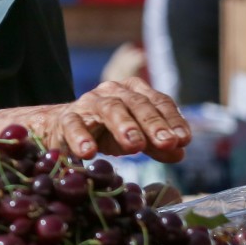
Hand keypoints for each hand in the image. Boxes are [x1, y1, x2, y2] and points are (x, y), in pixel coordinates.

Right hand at [0, 78, 191, 162]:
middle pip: (137, 104)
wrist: (62, 129)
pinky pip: (74, 125)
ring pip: (110, 108)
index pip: (159, 101)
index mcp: (135, 92)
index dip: (172, 119)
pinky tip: (88, 153)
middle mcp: (113, 91)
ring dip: (124, 126)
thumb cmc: (105, 133)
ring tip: (135, 145)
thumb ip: (157, 145)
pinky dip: (81, 138)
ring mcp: (89, 103)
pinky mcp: (67, 118)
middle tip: (167, 142)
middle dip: (153, 124)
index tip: (183, 139)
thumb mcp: (135, 139)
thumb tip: (180, 152)